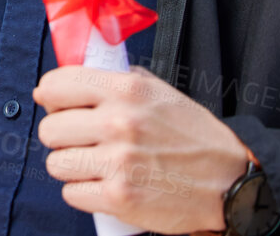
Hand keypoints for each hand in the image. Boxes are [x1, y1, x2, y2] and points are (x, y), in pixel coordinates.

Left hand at [34, 65, 251, 233]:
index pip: (54, 85)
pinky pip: (71, 193)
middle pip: (49, 129)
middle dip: (62, 136)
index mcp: (125, 90)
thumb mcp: (157, 91)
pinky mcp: (119, 198)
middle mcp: (119, 123)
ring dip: (73, 167)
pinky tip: (106, 185)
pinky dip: (84, 192)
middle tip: (83, 141)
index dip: (51, 97)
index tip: (58, 105)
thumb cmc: (192, 135)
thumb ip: (113, 82)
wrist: (230, 181)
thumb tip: (62, 85)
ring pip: (56, 163)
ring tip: (97, 165)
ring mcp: (118, 163)